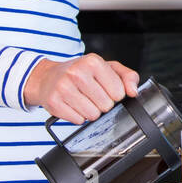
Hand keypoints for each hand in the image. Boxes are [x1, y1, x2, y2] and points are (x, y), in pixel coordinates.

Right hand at [23, 54, 139, 123]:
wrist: (47, 77)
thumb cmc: (80, 72)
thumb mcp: (107, 67)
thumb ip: (127, 76)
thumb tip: (133, 91)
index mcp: (93, 62)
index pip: (119, 92)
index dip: (115, 94)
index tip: (105, 88)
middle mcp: (77, 73)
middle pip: (106, 105)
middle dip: (102, 103)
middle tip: (92, 94)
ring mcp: (63, 87)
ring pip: (92, 115)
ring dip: (91, 111)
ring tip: (83, 100)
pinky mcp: (54, 102)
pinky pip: (78, 121)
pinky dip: (78, 116)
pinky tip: (72, 105)